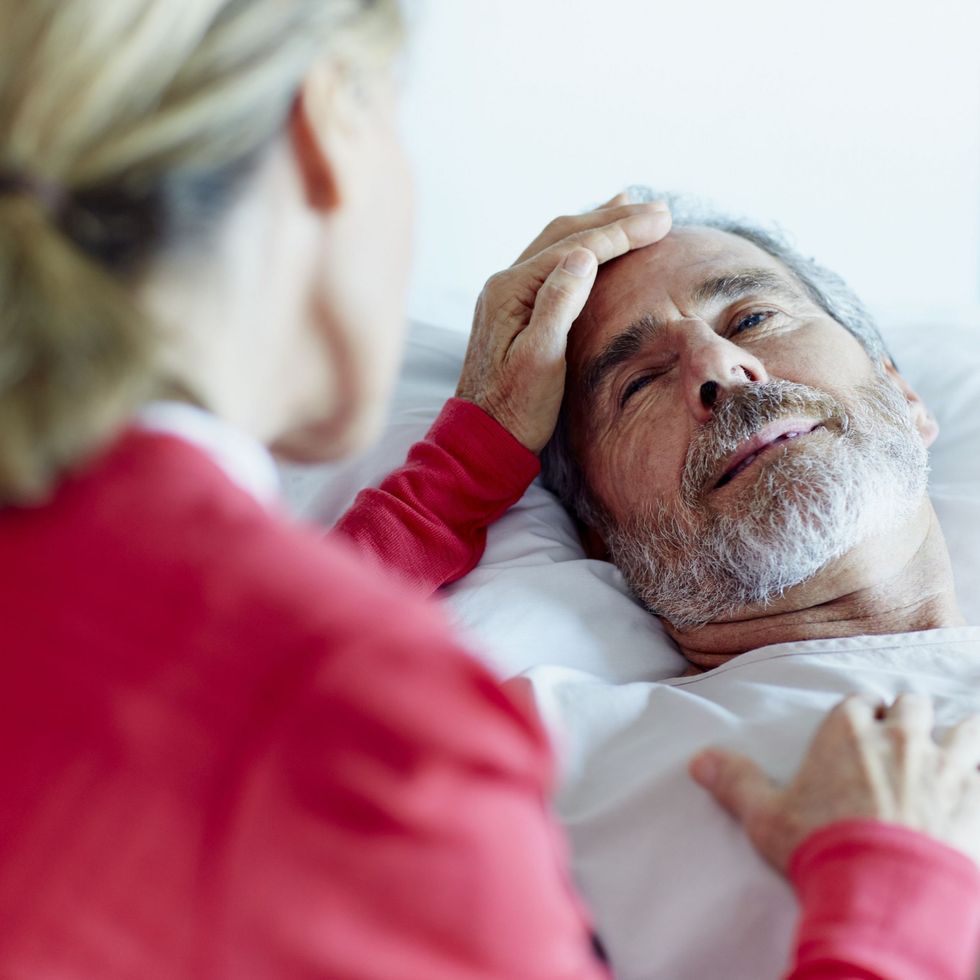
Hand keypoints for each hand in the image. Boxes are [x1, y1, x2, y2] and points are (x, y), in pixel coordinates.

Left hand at [455, 193, 671, 452]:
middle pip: (565, 235)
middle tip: (660, 211)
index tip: (662, 220)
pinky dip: (580, 248)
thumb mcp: (541, 360)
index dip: (621, 231)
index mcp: (511, 291)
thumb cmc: (515, 408)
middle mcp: (505, 284)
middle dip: (613, 219)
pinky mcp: (515, 311)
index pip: (575, 247)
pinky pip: (551, 265)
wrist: (484, 439)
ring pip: (557, 245)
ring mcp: (508, 296)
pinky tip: (594, 248)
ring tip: (629, 206)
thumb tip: (584, 255)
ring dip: (596, 225)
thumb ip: (559, 304)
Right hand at [690, 693, 979, 872]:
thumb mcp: (765, 817)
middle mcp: (897, 738)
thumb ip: (735, 782)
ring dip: (955, 734)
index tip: (859, 729)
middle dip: (907, 716)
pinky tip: (976, 779)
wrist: (885, 891)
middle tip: (901, 736)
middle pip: (911, 705)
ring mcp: (943, 764)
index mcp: (846, 732)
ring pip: (961, 728)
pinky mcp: (976, 795)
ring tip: (951, 746)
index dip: (859, 716)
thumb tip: (698, 759)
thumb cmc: (822, 848)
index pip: (858, 703)